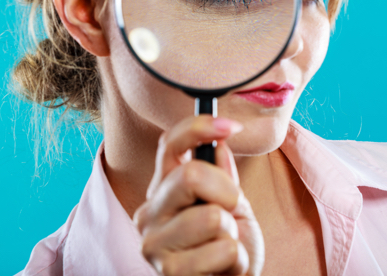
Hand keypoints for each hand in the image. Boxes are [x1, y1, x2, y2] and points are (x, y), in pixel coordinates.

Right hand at [133, 116, 264, 275]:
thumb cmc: (228, 245)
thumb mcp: (232, 204)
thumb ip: (222, 175)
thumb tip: (218, 142)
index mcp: (163, 188)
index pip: (169, 144)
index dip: (199, 127)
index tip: (233, 126)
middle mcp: (149, 212)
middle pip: (191, 175)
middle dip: (227, 191)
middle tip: (230, 211)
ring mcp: (153, 244)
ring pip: (212, 217)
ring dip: (232, 233)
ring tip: (223, 245)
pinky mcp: (169, 273)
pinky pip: (224, 249)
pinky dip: (237, 259)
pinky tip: (223, 267)